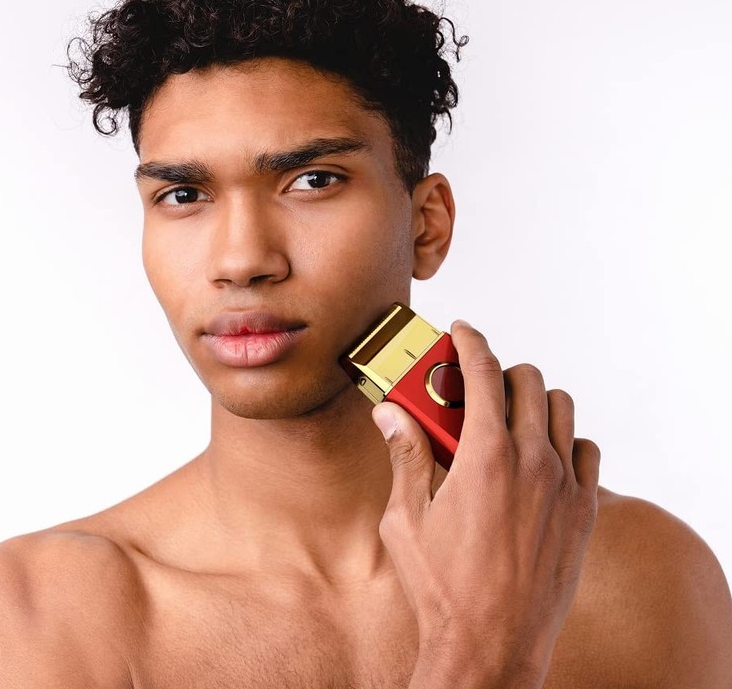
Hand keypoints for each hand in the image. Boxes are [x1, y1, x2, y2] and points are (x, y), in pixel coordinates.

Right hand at [372, 320, 599, 688]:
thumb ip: (404, 454)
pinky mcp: (584, 511)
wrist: (491, 646)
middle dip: (498, 371)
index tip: (462, 330)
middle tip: (473, 387)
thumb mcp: (407, 517)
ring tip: (507, 420)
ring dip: (533, 401)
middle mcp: (533, 461)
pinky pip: (588, 450)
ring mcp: (565, 485)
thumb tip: (388, 414)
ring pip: (562, 408)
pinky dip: (566, 440)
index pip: (482, 371)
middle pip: (526, 380)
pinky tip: (540, 457)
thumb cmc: (442, 584)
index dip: (471, 340)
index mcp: (485, 455)